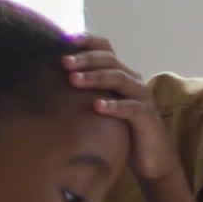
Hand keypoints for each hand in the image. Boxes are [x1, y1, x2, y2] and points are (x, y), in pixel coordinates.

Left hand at [63, 35, 177, 180]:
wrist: (152, 161)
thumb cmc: (123, 134)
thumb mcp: (102, 109)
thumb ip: (86, 94)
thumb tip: (50, 85)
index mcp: (123, 76)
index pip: (106, 50)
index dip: (87, 42)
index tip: (63, 40)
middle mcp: (134, 83)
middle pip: (110, 60)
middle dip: (86, 59)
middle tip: (64, 62)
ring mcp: (143, 99)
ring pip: (120, 79)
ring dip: (96, 77)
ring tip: (74, 80)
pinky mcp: (148, 119)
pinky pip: (132, 108)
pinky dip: (114, 105)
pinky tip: (97, 106)